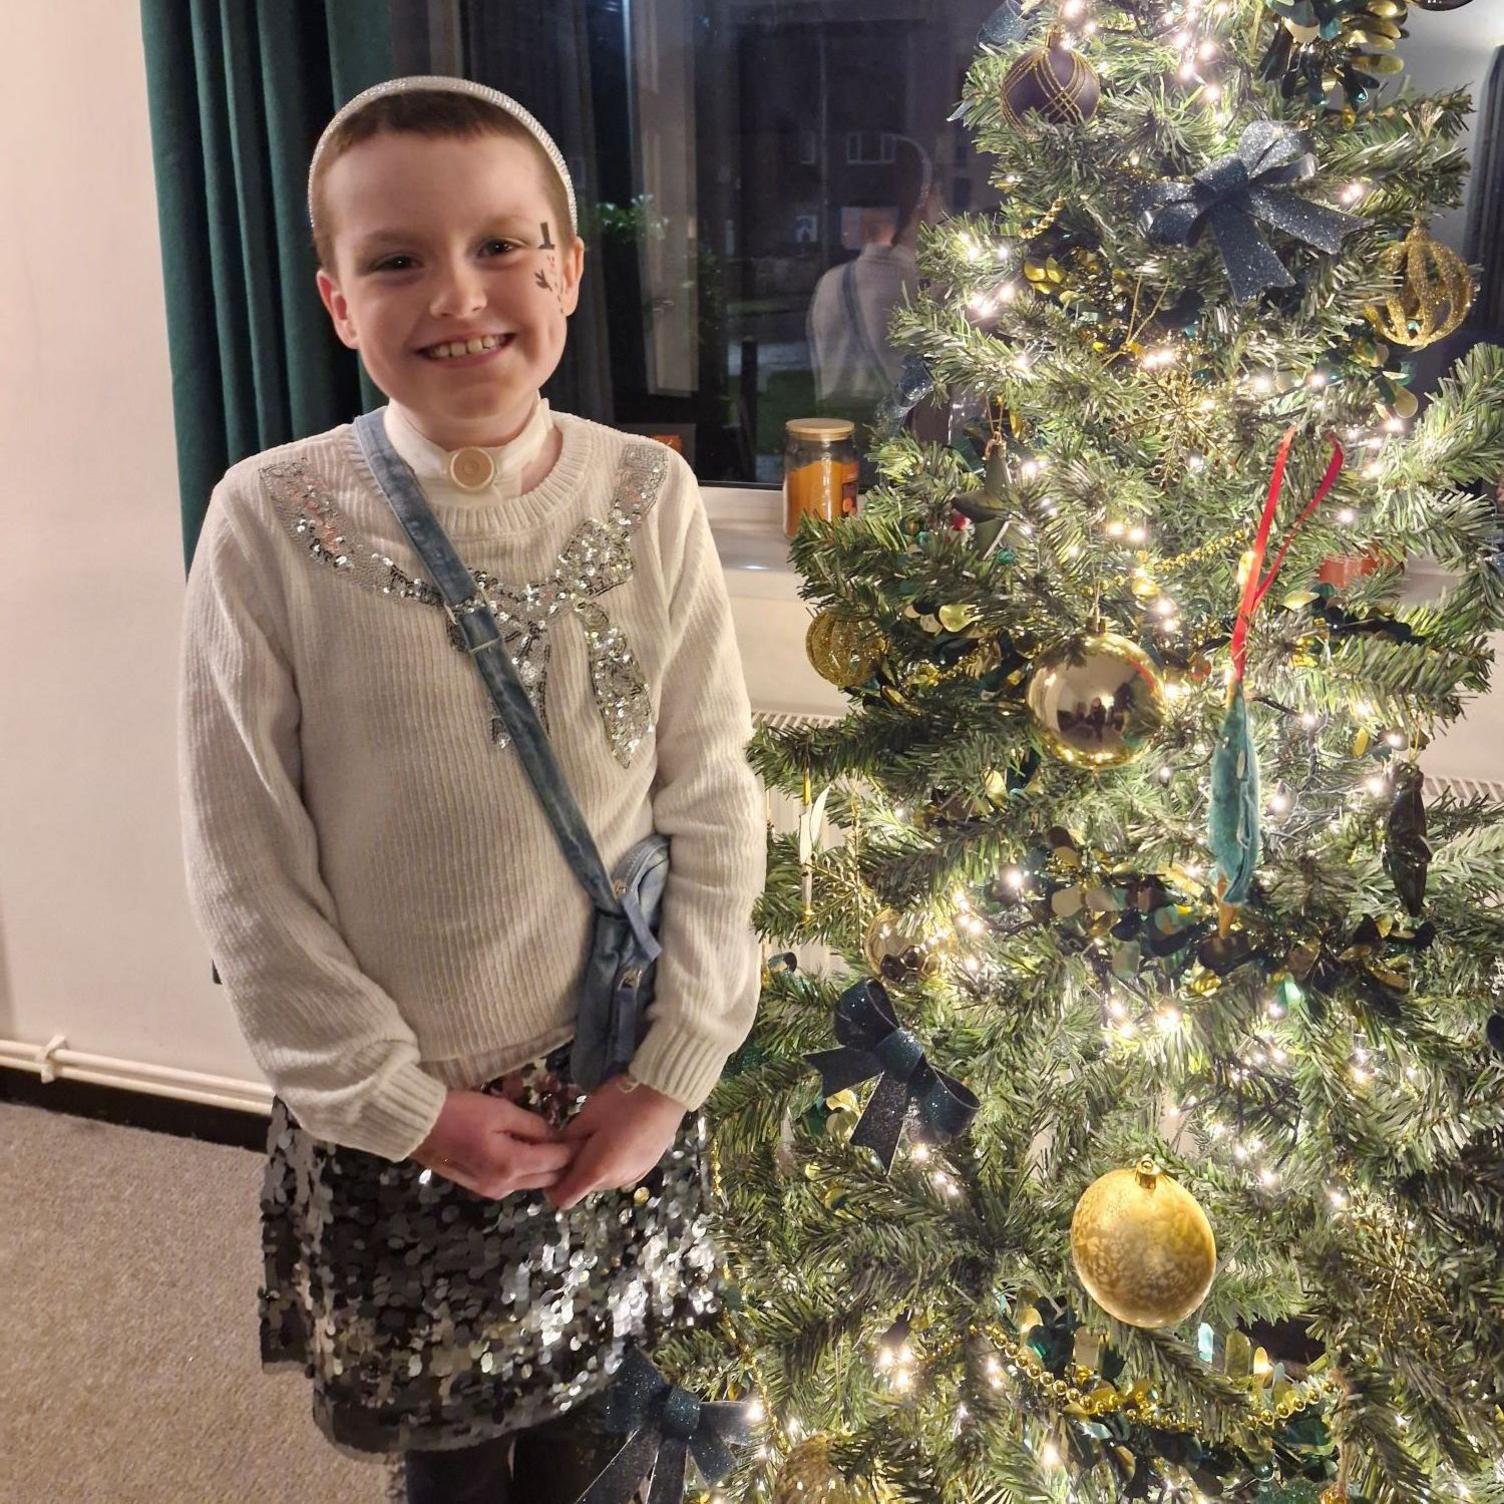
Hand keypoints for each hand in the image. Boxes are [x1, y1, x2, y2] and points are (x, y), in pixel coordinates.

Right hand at [411, 1089, 575, 1199]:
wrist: (418, 1126)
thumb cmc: (460, 1112)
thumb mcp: (500, 1111)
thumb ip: (533, 1125)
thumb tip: (556, 1135)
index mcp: (511, 1165)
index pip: (555, 1161)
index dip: (574, 1150)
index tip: (588, 1139)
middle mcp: (504, 1185)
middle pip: (548, 1179)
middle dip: (566, 1164)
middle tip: (580, 1144)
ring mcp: (492, 1190)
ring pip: (533, 1183)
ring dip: (549, 1169)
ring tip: (561, 1148)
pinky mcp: (482, 1188)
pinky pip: (516, 1182)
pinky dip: (530, 1171)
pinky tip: (535, 1154)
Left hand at [546, 1075, 686, 1210]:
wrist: (667, 1094)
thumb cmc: (622, 1102)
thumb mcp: (587, 1115)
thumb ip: (567, 1138)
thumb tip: (555, 1149)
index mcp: (595, 1171)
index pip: (562, 1198)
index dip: (551, 1184)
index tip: (552, 1161)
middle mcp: (614, 1182)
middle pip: (583, 1187)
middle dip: (574, 1169)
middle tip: (577, 1139)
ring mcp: (633, 1177)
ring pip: (602, 1180)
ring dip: (595, 1165)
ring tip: (601, 1134)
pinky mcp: (646, 1168)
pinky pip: (620, 1173)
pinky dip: (613, 1162)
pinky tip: (621, 1136)